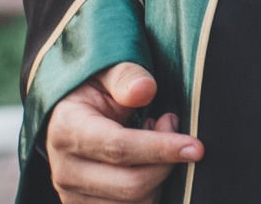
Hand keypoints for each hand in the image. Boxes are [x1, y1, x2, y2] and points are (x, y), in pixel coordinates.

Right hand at [44, 62, 198, 203]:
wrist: (68, 114)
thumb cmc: (92, 89)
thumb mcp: (106, 71)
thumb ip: (125, 76)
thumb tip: (144, 89)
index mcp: (68, 130)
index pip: (120, 148)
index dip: (161, 148)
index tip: (195, 147)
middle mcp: (65, 170)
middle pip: (131, 185)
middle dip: (166, 162)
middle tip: (171, 127)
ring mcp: (72, 195)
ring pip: (136, 203)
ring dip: (158, 176)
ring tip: (153, 143)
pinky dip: (150, 190)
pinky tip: (146, 164)